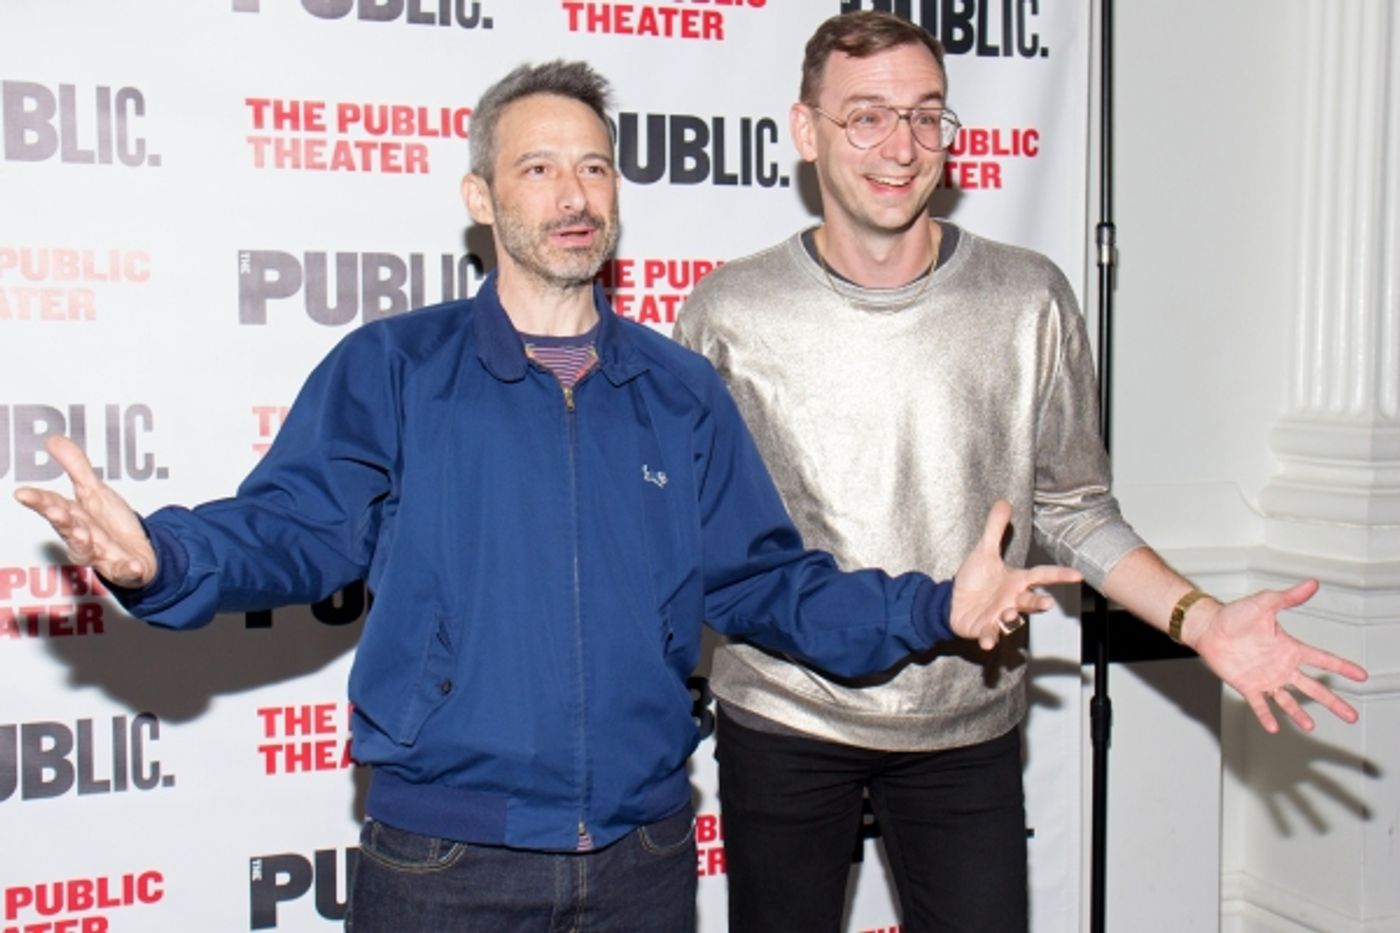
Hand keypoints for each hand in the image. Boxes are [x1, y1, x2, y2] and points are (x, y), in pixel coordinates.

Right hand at [13, 434, 157, 588]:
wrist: (138, 553)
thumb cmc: (110, 524)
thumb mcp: (94, 492)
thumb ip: (76, 468)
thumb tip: (52, 439)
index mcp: (74, 517)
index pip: (53, 505)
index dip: (38, 500)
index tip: (23, 493)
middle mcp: (83, 537)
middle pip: (67, 528)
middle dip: (60, 520)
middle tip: (55, 511)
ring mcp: (102, 555)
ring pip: (89, 551)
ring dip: (84, 543)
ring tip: (83, 534)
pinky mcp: (123, 570)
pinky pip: (125, 571)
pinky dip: (128, 569)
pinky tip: (132, 565)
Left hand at [951, 500, 1082, 649]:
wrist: (953, 601)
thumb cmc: (974, 580)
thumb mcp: (983, 552)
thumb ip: (995, 529)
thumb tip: (1004, 502)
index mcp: (1016, 581)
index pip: (1041, 576)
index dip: (1059, 575)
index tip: (1077, 575)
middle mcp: (1012, 600)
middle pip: (1030, 601)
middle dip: (1039, 603)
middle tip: (1046, 603)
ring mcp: (999, 616)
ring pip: (1012, 619)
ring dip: (1013, 619)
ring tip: (1010, 615)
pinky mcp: (985, 628)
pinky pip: (990, 634)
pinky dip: (990, 638)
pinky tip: (988, 641)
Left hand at [1186, 579, 1367, 732]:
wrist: (1208, 627)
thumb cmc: (1234, 614)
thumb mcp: (1265, 603)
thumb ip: (1289, 597)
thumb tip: (1312, 584)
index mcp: (1289, 648)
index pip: (1322, 659)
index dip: (1342, 667)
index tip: (1361, 676)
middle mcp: (1281, 666)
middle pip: (1313, 687)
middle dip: (1333, 702)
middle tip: (1350, 716)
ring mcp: (1265, 678)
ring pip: (1288, 700)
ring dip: (1300, 714)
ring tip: (1311, 726)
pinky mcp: (1247, 685)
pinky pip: (1259, 704)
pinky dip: (1266, 716)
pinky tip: (1274, 727)